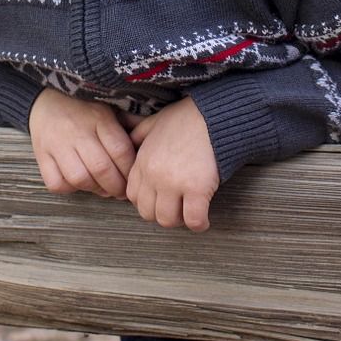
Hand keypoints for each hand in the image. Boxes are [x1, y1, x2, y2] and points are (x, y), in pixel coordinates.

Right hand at [28, 88, 136, 199]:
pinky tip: (77, 182)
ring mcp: (57, 143)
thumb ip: (131, 123)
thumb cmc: (85, 107)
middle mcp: (78, 131)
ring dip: (94, 189)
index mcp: (99, 117)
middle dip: (116, 186)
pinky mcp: (42, 154)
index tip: (135, 178)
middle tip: (121, 192)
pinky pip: (56, 182)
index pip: (121, 151)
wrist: (46, 99)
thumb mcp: (110, 108)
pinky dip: (69, 188)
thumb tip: (153, 140)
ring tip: (102, 188)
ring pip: (79, 178)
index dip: (131, 170)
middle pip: (102, 168)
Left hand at [126, 97, 218, 232]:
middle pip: (148, 213)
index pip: (133, 197)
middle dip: (162, 214)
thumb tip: (128, 144)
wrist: (212, 115)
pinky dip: (199, 225)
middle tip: (176, 209)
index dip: (147, 202)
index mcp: (142, 162)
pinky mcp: (197, 189)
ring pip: (168, 221)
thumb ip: (137, 136)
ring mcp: (174, 184)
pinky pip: (193, 220)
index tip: (160, 200)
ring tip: (189, 213)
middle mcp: (154, 176)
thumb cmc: (185, 118)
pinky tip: (204, 220)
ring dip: (179, 221)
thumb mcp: (153, 123)